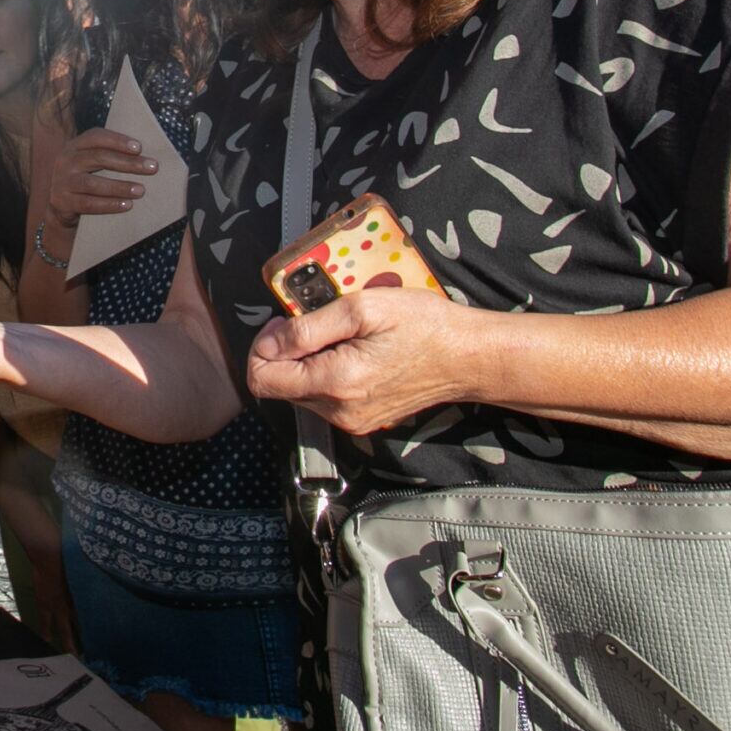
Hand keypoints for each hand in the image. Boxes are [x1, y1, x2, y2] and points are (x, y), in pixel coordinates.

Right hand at [45, 128, 153, 229]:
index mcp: (74, 146)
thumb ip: (109, 155)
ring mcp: (62, 182)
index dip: (118, 141)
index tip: (139, 148)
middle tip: (152, 168)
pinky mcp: (63, 202)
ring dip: (120, 187)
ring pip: (93, 183)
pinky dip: (110, 204)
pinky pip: (89, 204)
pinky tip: (127, 205)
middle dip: (127, 163)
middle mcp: (66, 161)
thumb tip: (144, 157)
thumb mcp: (90, 162)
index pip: (96, 137)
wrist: (61, 205)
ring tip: (141, 190)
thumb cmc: (85, 178)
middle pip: (98, 158)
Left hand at [245, 285, 476, 436]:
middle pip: (279, 387)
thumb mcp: (361, 309)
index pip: (262, 380)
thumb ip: (307, 328)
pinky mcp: (363, 421)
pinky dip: (325, 374)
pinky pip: (324, 399)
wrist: (468, 357)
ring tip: (339, 337)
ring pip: (300, 393)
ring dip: (306, 363)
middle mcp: (339, 412)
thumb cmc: (422, 325)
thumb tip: (269, 343)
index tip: (285, 324)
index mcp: (335, 383)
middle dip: (284, 353)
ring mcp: (352, 421)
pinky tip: (352, 353)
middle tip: (314, 323)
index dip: (263, 347)